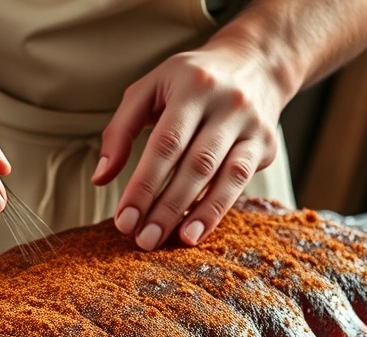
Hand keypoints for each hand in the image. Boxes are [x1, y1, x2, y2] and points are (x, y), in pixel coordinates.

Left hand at [93, 40, 284, 249]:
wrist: (254, 64)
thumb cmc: (189, 81)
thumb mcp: (149, 89)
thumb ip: (120, 130)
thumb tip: (100, 178)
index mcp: (192, 85)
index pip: (165, 143)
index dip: (143, 185)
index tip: (124, 220)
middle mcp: (227, 103)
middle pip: (195, 164)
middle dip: (167, 207)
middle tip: (144, 241)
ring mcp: (251, 125)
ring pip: (226, 176)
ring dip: (199, 214)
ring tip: (175, 241)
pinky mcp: (266, 144)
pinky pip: (242, 182)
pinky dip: (218, 208)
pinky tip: (197, 231)